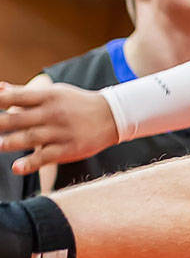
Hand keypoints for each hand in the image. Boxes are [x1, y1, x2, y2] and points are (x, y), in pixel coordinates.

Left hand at [0, 81, 117, 171]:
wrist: (111, 117)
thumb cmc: (76, 104)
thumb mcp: (54, 93)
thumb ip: (25, 93)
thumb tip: (0, 89)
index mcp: (47, 96)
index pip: (17, 97)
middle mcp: (53, 113)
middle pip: (19, 118)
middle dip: (0, 123)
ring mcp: (61, 132)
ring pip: (30, 137)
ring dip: (11, 142)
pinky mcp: (69, 149)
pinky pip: (46, 157)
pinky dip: (30, 163)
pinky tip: (16, 168)